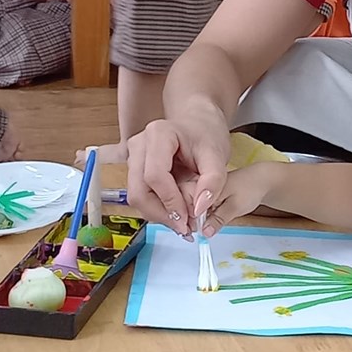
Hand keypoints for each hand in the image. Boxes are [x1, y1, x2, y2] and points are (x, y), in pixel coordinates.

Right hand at [126, 106, 231, 233]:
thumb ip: (213, 182)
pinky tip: (177, 214)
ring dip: (159, 214)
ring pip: (137, 196)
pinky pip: (142, 195)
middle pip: (139, 190)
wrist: (199, 123)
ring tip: (185, 223)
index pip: (155, 175)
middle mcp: (139, 145)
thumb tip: (199, 210)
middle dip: (162, 213)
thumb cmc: (207, 134)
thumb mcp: (217, 155)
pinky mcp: (136, 169)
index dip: (170, 201)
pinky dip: (158, 209)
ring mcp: (134, 157)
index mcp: (158, 134)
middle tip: (186, 228)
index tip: (189, 219)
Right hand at [182, 163, 277, 236]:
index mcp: (202, 183)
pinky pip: (191, 208)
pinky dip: (194, 219)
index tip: (192, 231)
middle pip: (180, 205)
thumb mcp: (235, 206)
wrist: (259, 181)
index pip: (182, 201)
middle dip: (183, 221)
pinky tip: (198, 226)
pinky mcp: (201, 196)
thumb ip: (219, 219)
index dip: (185, 218)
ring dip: (188, 221)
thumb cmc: (250, 189)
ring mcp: (197, 190)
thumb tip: (204, 232)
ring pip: (184, 208)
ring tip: (194, 232)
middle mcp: (196, 184)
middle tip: (193, 234)